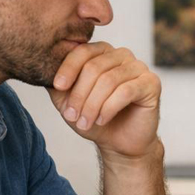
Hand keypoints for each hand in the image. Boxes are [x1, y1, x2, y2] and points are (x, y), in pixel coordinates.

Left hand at [47, 42, 161, 158]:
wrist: (120, 143)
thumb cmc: (96, 119)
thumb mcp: (69, 101)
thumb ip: (58, 85)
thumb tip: (42, 69)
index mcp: (103, 53)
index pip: (83, 52)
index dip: (68, 68)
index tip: (58, 87)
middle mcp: (122, 55)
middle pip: (95, 67)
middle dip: (79, 95)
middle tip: (71, 116)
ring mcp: (139, 68)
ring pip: (109, 80)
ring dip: (92, 105)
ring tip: (84, 123)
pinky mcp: (151, 83)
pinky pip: (126, 91)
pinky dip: (109, 108)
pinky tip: (102, 120)